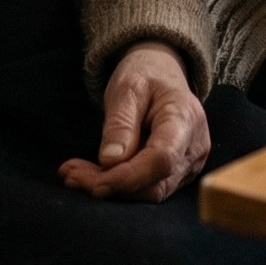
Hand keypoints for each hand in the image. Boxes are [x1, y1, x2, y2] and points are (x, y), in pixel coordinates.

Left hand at [58, 43, 208, 202]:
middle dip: (112, 185)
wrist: (163, 73)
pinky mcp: (178, 173)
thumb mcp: (127, 87)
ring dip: (112, 188)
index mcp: (185, 118)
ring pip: (150, 191)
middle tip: (71, 176)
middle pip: (156, 182)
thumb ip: (121, 123)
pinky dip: (120, 185)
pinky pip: (149, 187)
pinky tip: (92, 174)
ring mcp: (189, 163)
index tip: (94, 183)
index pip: (161, 160)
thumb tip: (110, 162)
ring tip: (75, 174)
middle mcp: (194, 147)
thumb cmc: (146, 74)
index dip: (128, 177)